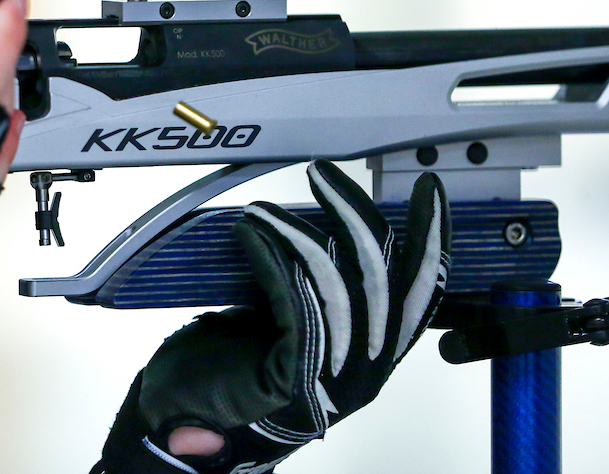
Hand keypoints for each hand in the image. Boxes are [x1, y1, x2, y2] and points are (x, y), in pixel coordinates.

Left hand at [95, 160, 449, 473]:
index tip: (428, 194)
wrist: (175, 431)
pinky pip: (297, 299)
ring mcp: (332, 377)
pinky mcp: (294, 376)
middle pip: (386, 279)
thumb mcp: (280, 326)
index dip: (433, 240)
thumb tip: (322, 232)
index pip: (421, 293)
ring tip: (267, 207)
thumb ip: (309, 290)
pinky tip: (252, 232)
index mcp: (371, 357)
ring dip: (303, 232)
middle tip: (326, 176)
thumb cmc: (224, 380)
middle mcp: (363, 371)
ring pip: (341, 284)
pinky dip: (274, 257)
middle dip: (357, 216)